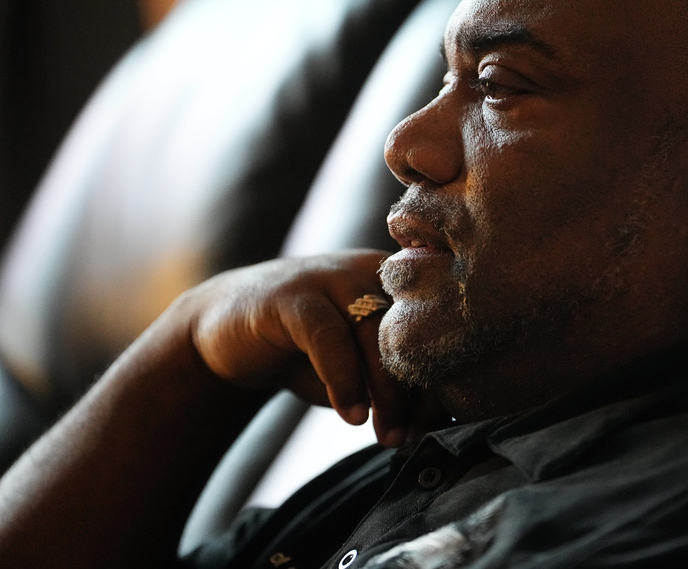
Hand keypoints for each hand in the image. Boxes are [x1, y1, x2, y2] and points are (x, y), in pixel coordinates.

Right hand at [176, 250, 442, 446]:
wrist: (227, 333)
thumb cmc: (307, 354)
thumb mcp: (358, 371)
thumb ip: (395, 385)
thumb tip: (438, 423)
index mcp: (398, 285)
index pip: (434, 333)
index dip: (439, 384)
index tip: (433, 428)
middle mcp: (372, 272)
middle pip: (412, 332)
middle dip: (417, 393)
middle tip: (410, 437)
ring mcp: (332, 277)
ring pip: (376, 333)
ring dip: (386, 393)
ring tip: (386, 435)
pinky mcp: (293, 296)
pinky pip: (329, 337)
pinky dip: (344, 379)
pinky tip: (351, 414)